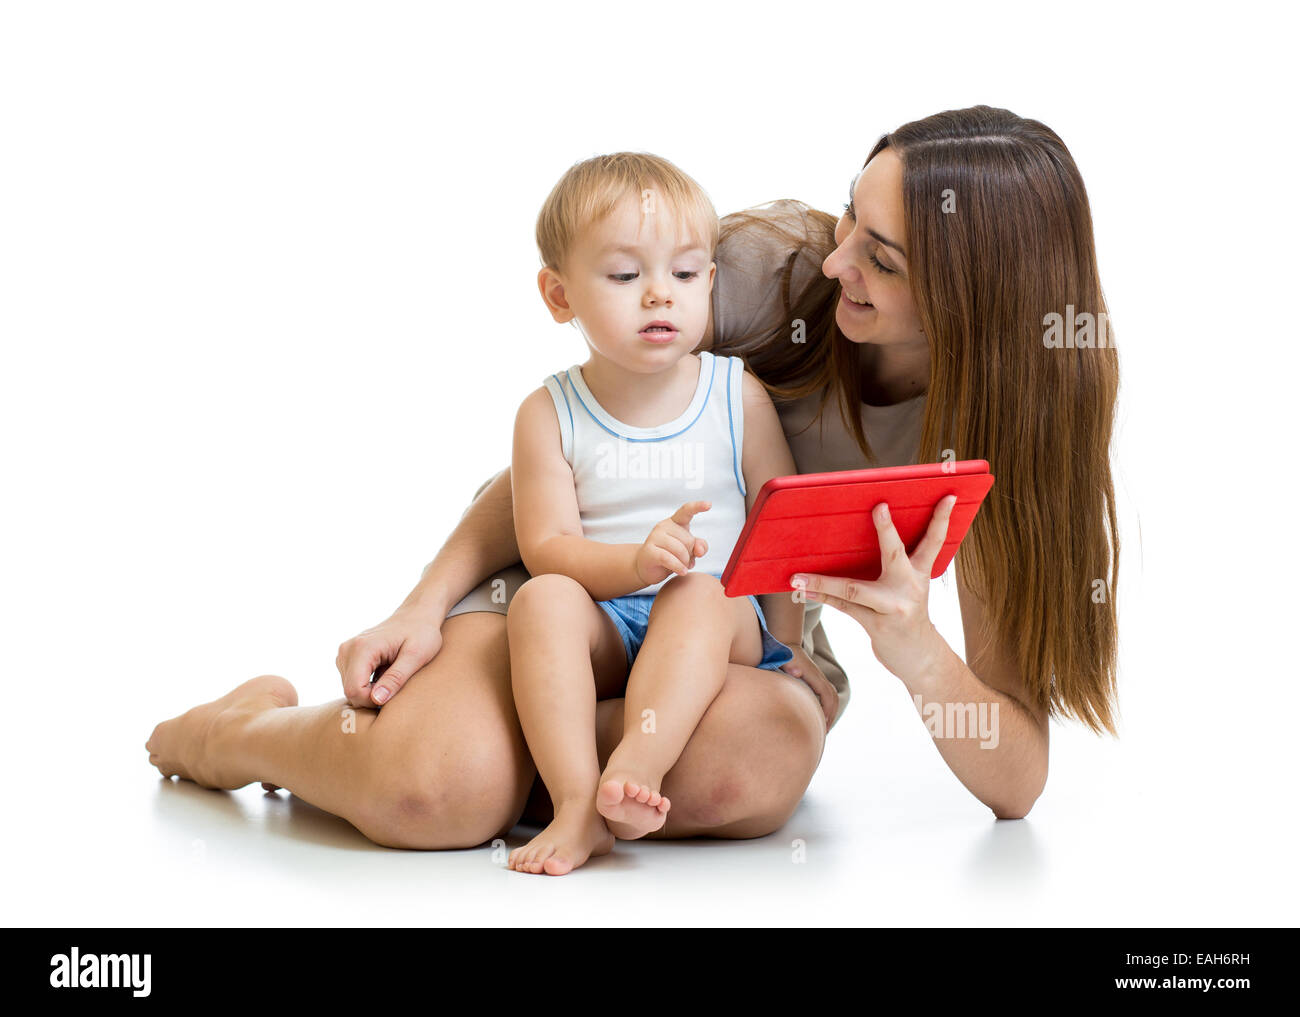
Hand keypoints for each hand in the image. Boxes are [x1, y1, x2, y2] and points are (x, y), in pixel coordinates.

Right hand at [337, 605, 444, 707]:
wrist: (417, 614)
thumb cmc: (422, 633)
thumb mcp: (416, 656)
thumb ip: (396, 678)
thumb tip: (376, 699)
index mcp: (362, 648)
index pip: (354, 690)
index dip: (373, 701)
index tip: (394, 696)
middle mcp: (348, 649)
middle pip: (350, 691)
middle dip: (372, 697)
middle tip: (396, 687)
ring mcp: (345, 652)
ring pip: (350, 688)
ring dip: (370, 691)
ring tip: (392, 678)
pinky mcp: (348, 656)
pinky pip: (352, 681)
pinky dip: (368, 685)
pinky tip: (385, 675)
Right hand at [634, 500, 709, 587]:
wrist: (646, 567)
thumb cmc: (670, 555)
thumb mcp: (689, 550)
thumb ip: (699, 546)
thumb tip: (699, 550)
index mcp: (675, 522)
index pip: (686, 511)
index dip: (698, 507)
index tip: (709, 505)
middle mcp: (663, 526)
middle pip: (688, 540)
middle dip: (690, 554)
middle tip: (685, 560)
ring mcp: (654, 537)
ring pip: (680, 550)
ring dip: (685, 562)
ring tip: (682, 567)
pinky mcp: (649, 551)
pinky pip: (669, 559)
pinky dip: (678, 567)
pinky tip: (682, 571)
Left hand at [780, 644, 838, 730]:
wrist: (785, 645)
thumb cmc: (783, 656)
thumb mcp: (784, 660)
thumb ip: (788, 666)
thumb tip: (796, 672)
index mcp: (814, 675)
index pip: (827, 694)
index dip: (827, 710)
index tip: (823, 723)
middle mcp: (819, 677)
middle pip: (833, 697)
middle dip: (832, 714)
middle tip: (824, 731)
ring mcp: (818, 679)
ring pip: (832, 697)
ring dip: (831, 712)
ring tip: (823, 728)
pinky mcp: (815, 681)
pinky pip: (826, 696)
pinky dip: (826, 707)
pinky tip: (818, 717)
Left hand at [792, 496, 957, 685]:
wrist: (921, 657)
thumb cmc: (908, 614)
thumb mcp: (913, 587)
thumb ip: (899, 564)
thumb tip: (865, 537)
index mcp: (921, 573)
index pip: (934, 540)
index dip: (941, 518)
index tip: (946, 497)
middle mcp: (909, 587)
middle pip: (895, 553)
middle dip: (887, 530)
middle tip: (879, 508)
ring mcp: (892, 606)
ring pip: (854, 588)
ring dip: (823, 581)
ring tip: (798, 576)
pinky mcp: (877, 624)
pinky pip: (844, 607)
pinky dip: (822, 597)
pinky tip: (803, 590)